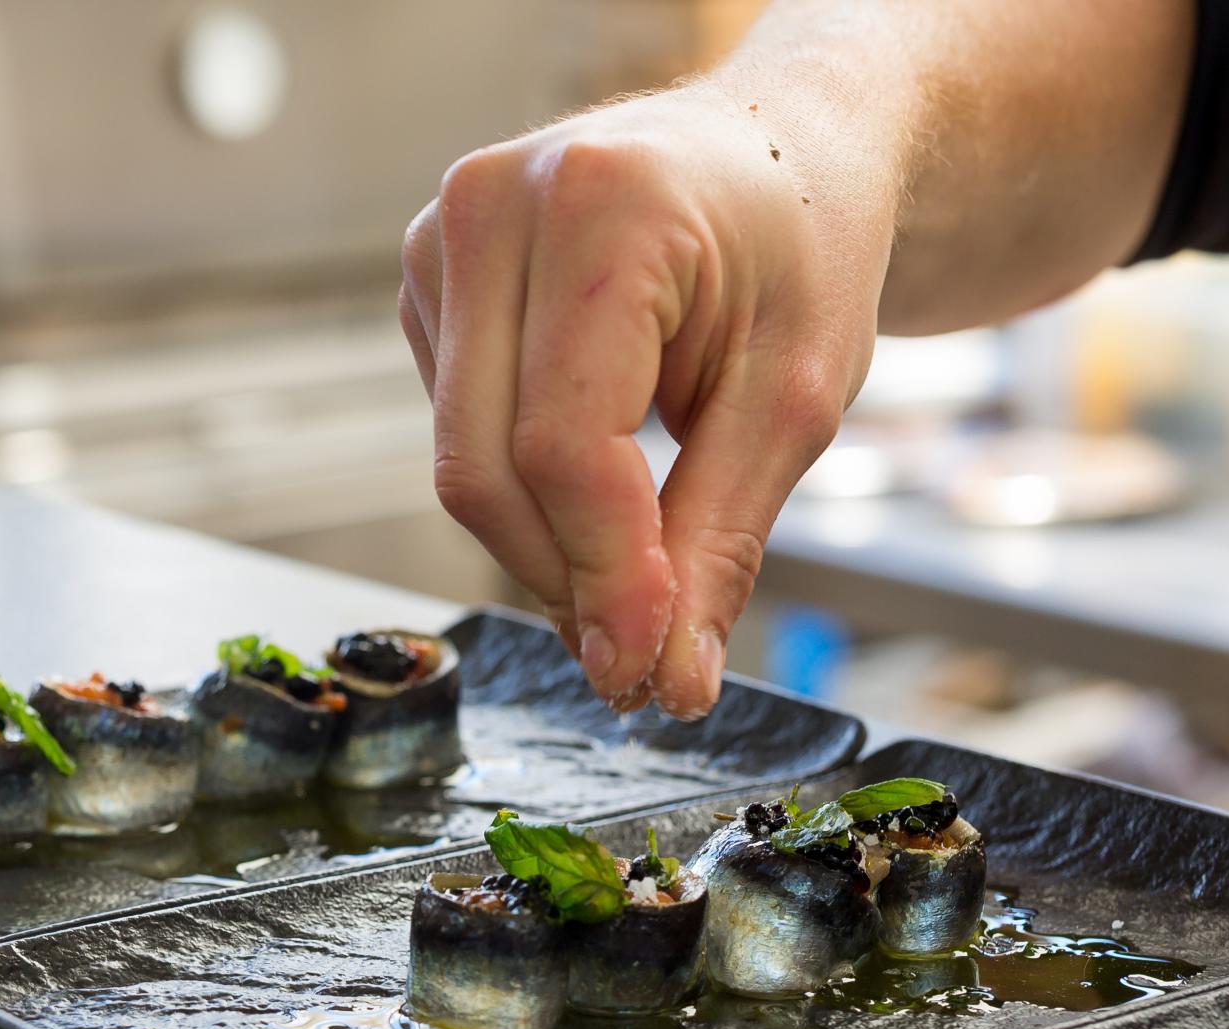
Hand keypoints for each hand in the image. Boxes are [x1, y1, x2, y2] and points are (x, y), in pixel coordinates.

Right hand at [399, 80, 896, 716]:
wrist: (778, 148)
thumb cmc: (802, 246)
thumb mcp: (795, 397)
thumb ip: (719, 542)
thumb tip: (661, 680)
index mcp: (602, 203)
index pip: (565, 442)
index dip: (604, 573)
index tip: (647, 670)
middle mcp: (492, 205)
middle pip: (486, 468)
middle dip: (566, 581)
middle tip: (641, 660)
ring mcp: (441, 236)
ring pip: (462, 465)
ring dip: (547, 548)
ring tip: (638, 574)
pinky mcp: (427, 278)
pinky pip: (457, 434)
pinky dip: (526, 492)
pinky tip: (600, 483)